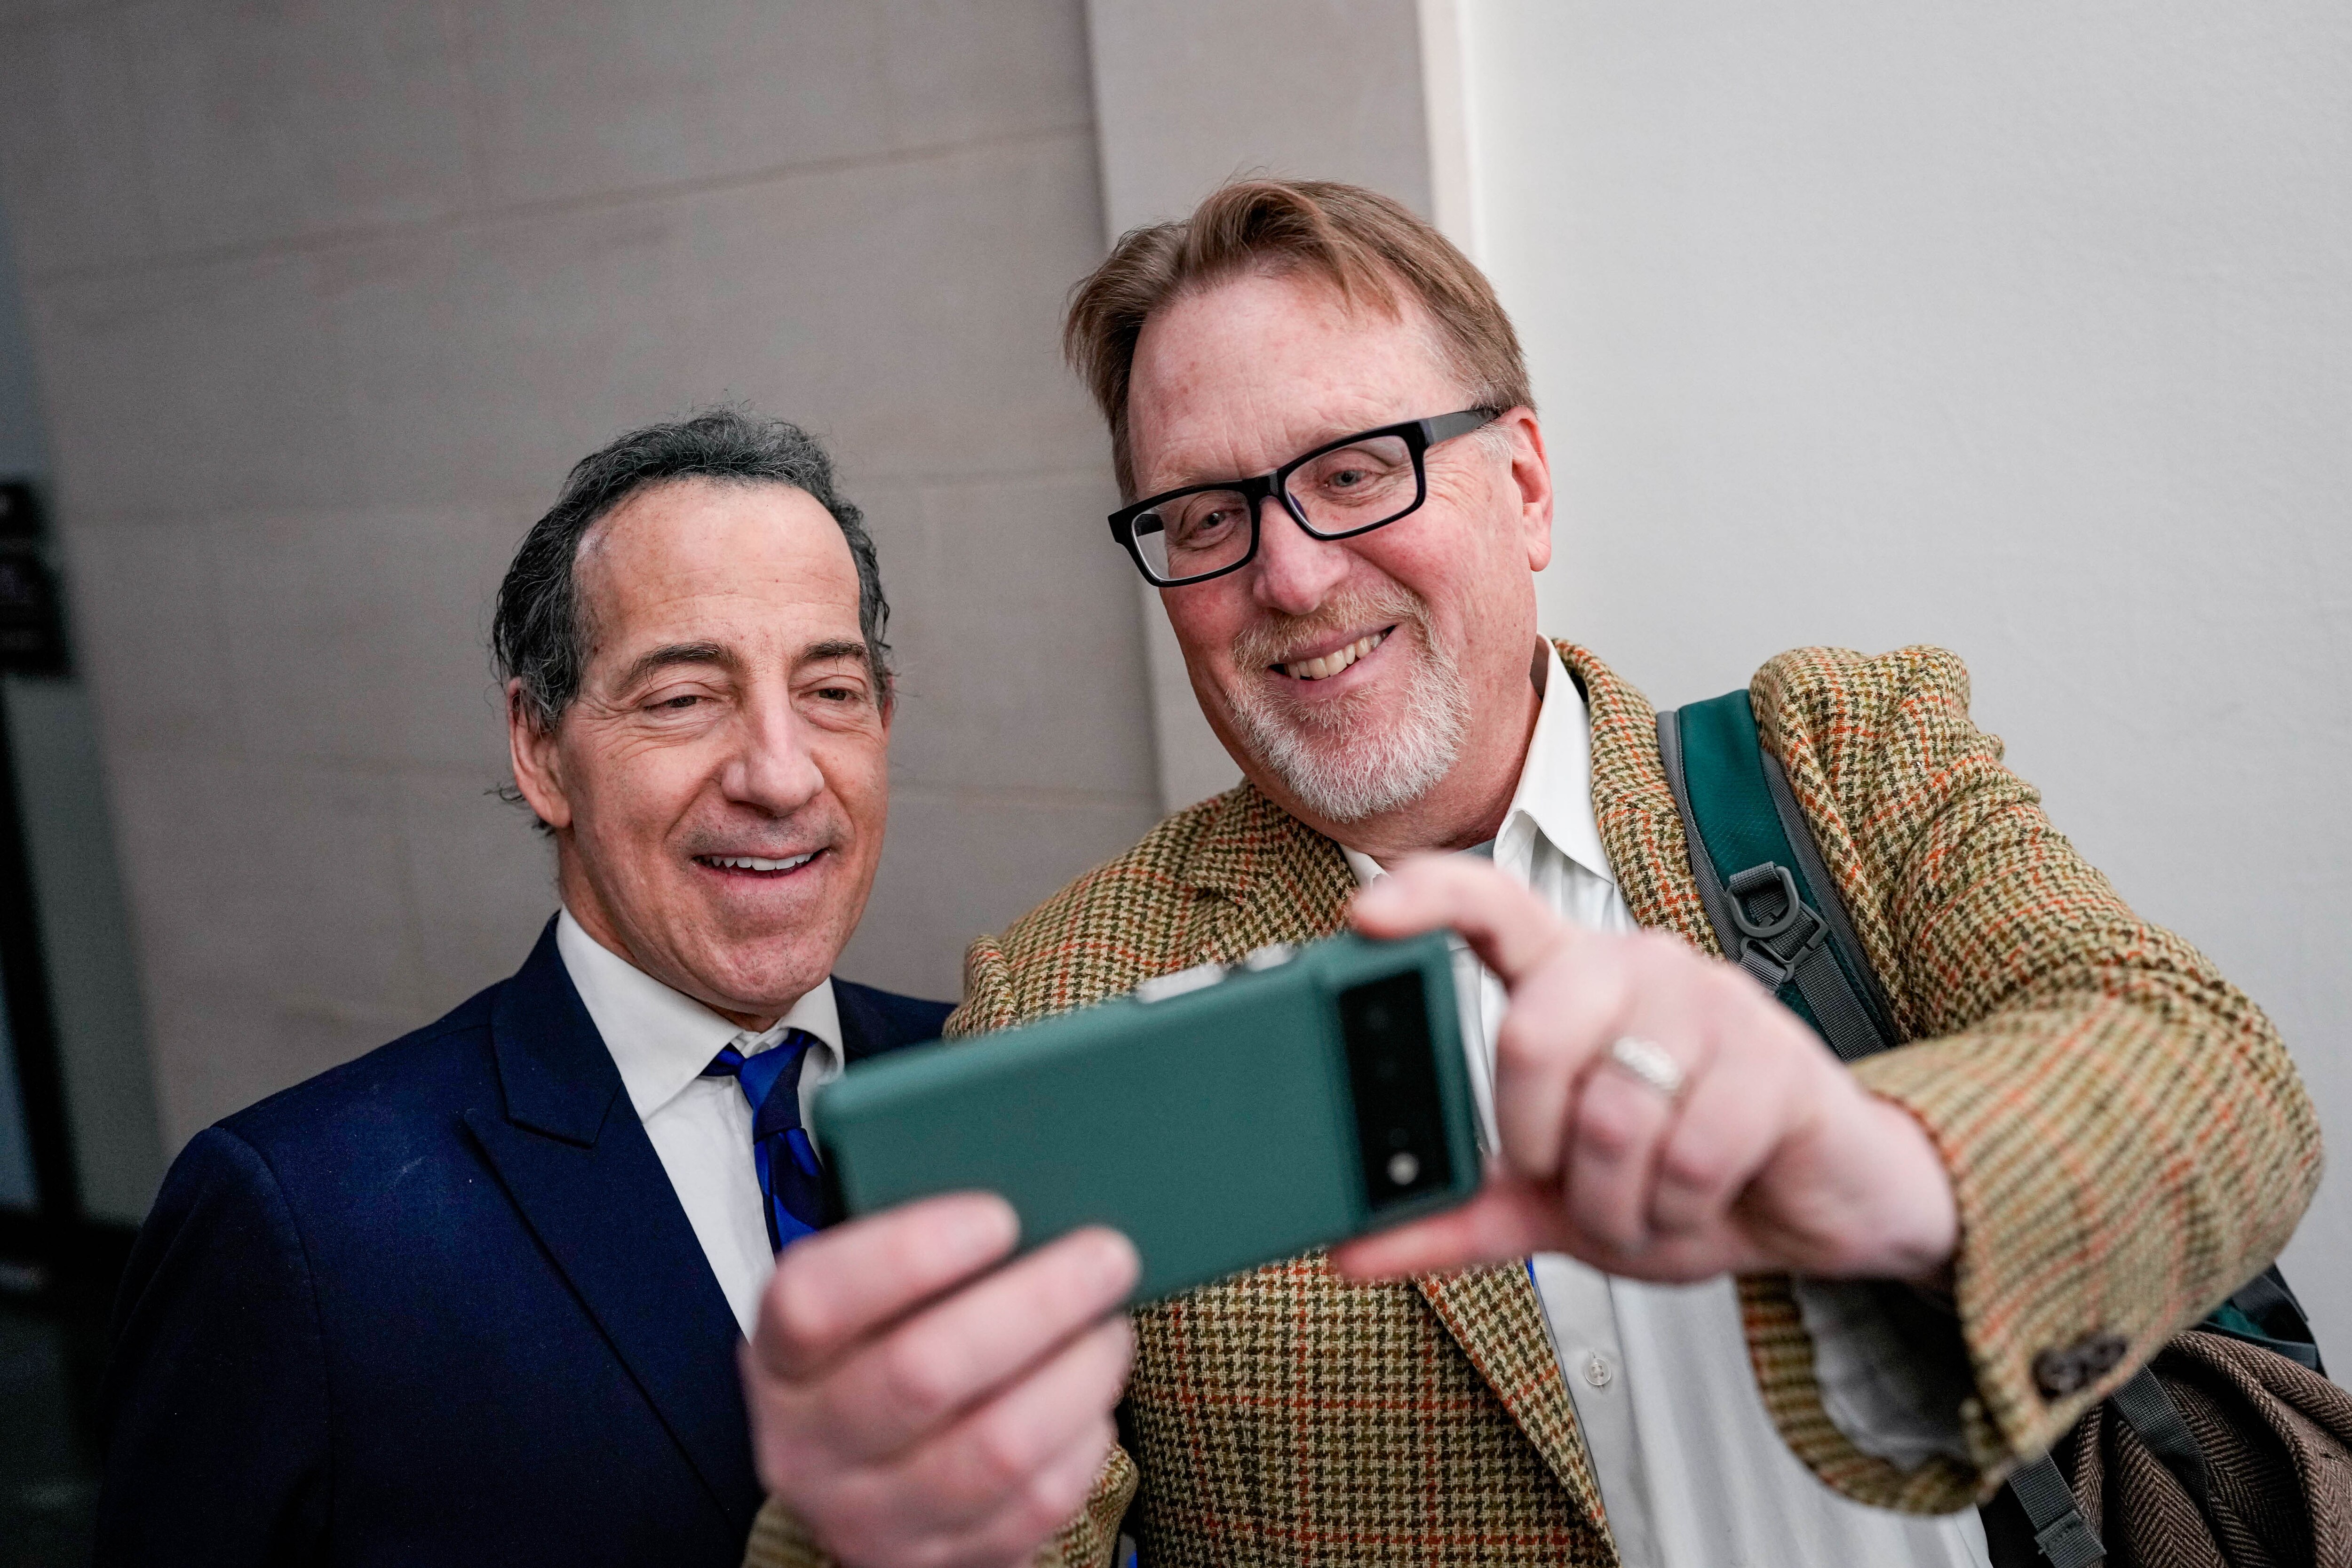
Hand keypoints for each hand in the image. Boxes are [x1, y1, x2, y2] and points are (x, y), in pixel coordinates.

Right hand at [741, 1193, 1137, 1567]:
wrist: (870, 1485)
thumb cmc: (885, 1350)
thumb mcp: (869, 1304)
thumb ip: (920, 1256)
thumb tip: (1036, 1199)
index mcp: (780, 1358)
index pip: (814, 1302)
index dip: (906, 1254)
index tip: (998, 1215)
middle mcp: (808, 1446)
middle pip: (921, 1373)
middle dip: (1034, 1304)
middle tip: (1107, 1255)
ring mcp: (869, 1517)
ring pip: (993, 1449)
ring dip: (1075, 1376)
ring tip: (1112, 1327)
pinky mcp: (941, 1564)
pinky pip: (1032, 1505)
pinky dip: (1082, 1441)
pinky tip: (1094, 1396)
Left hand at [1331, 856, 1956, 1286]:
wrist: (1820, 1201)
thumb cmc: (1682, 1173)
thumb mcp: (1554, 1202)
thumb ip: (1457, 1215)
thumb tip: (1350, 1247)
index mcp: (1567, 978)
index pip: (1489, 904)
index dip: (1426, 898)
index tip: (1367, 916)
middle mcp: (1634, 966)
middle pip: (1532, 1033)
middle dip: (1536, 1143)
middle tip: (1566, 1176)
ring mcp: (1709, 1002)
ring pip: (1612, 1114)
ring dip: (1617, 1200)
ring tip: (1645, 1201)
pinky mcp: (1776, 1058)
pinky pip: (1688, 1155)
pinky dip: (1679, 1210)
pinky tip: (1700, 1201)